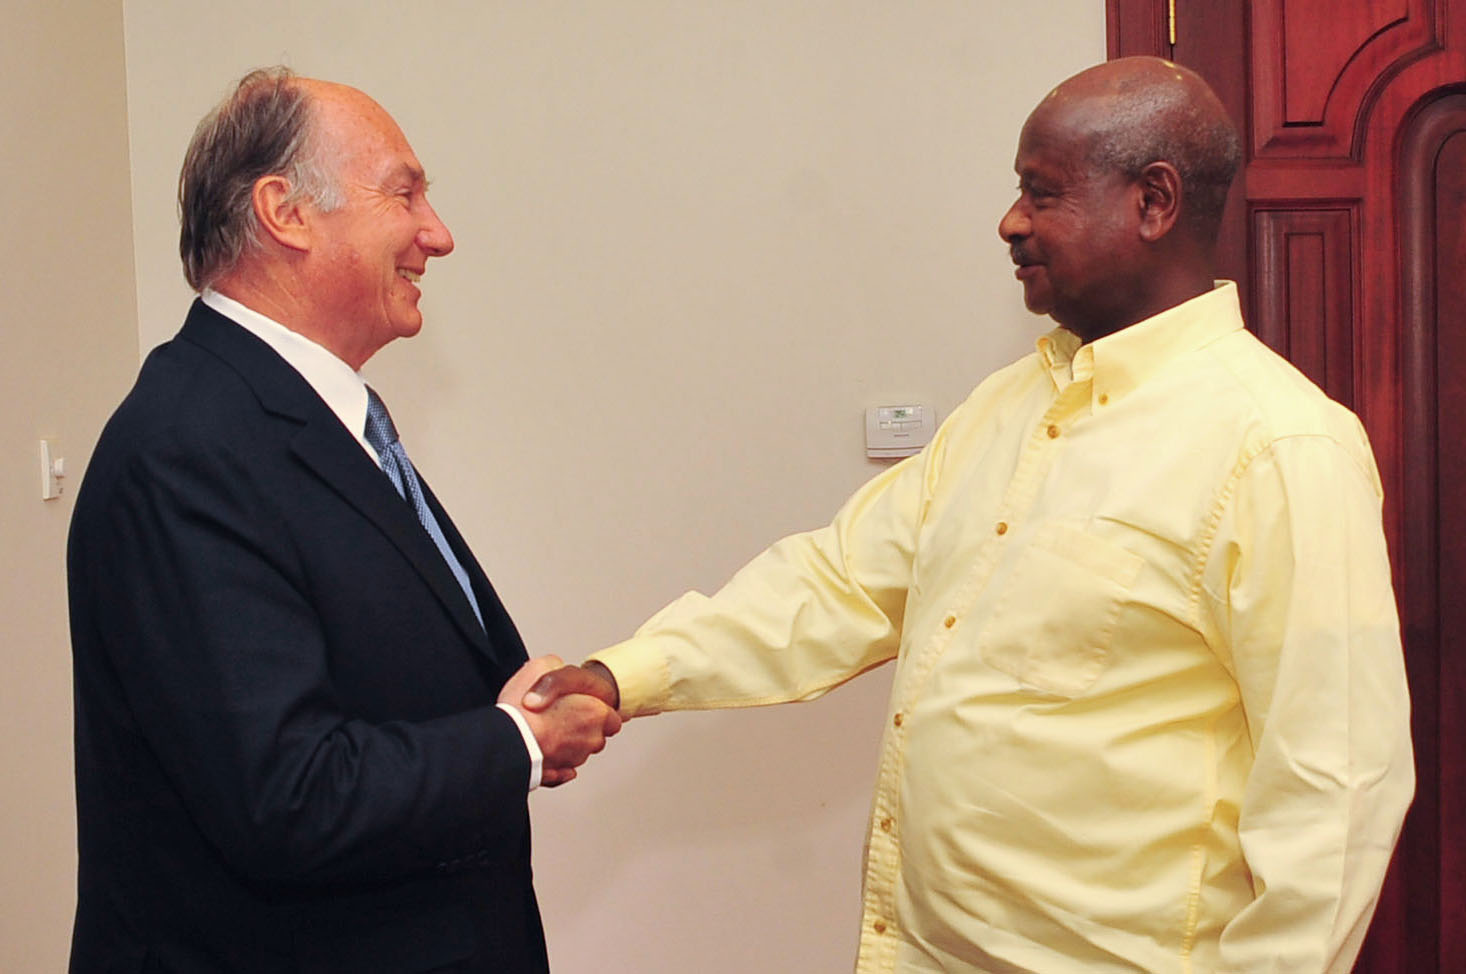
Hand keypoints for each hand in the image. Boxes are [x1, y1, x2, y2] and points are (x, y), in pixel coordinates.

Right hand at [500, 657, 621, 785]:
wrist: (504, 742)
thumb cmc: (523, 710)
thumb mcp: (539, 667)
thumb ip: (556, 665)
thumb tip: (556, 667)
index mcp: (595, 713)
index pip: (613, 717)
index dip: (597, 710)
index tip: (583, 706)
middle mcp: (591, 739)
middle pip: (595, 735)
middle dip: (582, 728)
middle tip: (560, 716)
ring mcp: (573, 759)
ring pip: (577, 752)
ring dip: (566, 744)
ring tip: (544, 730)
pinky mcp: (555, 776)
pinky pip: (560, 771)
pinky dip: (554, 764)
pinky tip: (541, 750)